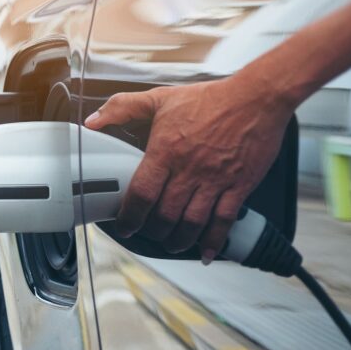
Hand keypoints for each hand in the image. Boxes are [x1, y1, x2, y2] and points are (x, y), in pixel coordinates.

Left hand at [85, 74, 291, 261]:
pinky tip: (207, 252)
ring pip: (192, 223)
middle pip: (165, 215)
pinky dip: (214, 241)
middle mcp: (189, 169)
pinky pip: (224, 221)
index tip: (125, 226)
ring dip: (179, 240)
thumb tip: (93, 119)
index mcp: (166, 150)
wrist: (256, 97)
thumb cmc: (211, 98)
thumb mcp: (161, 98)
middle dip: (154, 232)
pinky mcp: (239, 186)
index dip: (129, 216)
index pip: (141, 193)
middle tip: (149, 234)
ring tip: (172, 243)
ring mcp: (215, 180)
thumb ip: (123, 107)